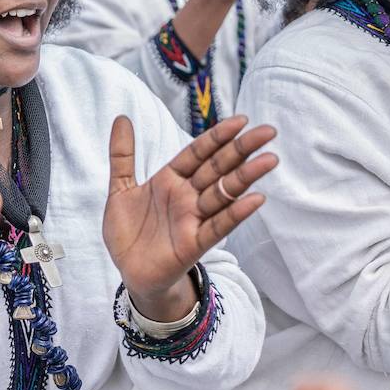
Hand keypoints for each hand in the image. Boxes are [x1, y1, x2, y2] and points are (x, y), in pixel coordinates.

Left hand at [104, 115, 276, 319]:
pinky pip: (218, 226)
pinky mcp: (194, 243)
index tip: (241, 120)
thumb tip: (122, 117)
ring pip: (223, 193)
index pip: (198, 153)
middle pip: (218, 167)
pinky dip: (236, 213)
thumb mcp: (120, 188)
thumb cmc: (129, 231)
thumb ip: (122, 154)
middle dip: (242, 149)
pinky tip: (255, 199)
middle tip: (268, 131)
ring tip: (269, 159)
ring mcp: (193, 219)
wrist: (129, 272)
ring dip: (246, 176)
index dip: (217, 137)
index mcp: (171, 180)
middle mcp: (187, 196)